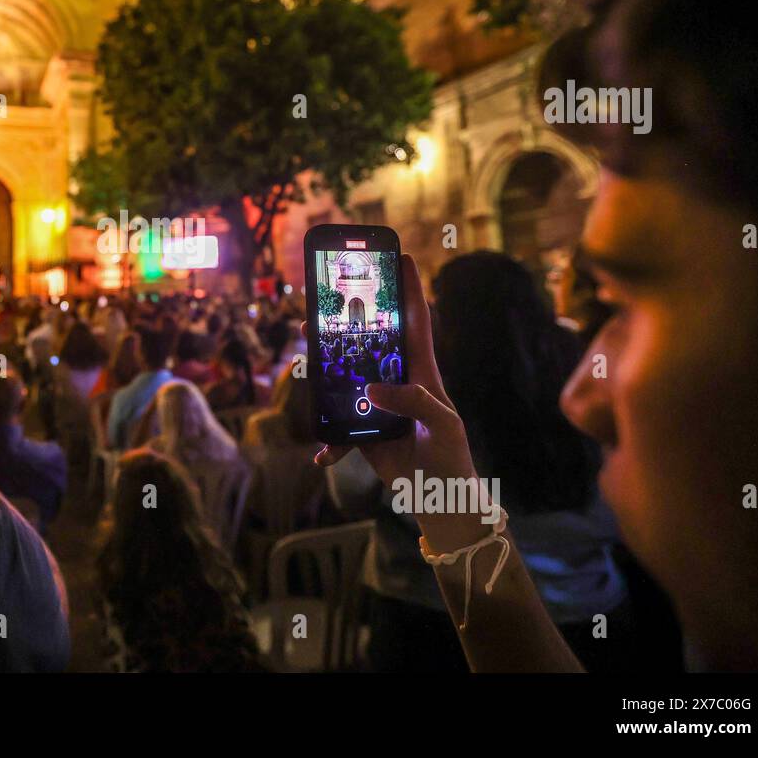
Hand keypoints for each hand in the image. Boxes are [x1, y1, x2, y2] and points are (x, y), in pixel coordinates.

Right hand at [310, 254, 476, 486]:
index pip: (416, 323)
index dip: (411, 290)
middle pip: (369, 342)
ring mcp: (378, 405)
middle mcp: (397, 382)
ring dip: (323, 365)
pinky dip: (329, 444)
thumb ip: (413, 402)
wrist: (440, 500)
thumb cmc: (451, 458)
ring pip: (345, 376)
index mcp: (422, 373)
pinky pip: (338, 429)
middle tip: (324, 298)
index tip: (403, 257)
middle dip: (347, 319)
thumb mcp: (442, 425)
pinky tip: (323, 455)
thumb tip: (371, 388)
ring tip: (306, 343)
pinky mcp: (364, 431)